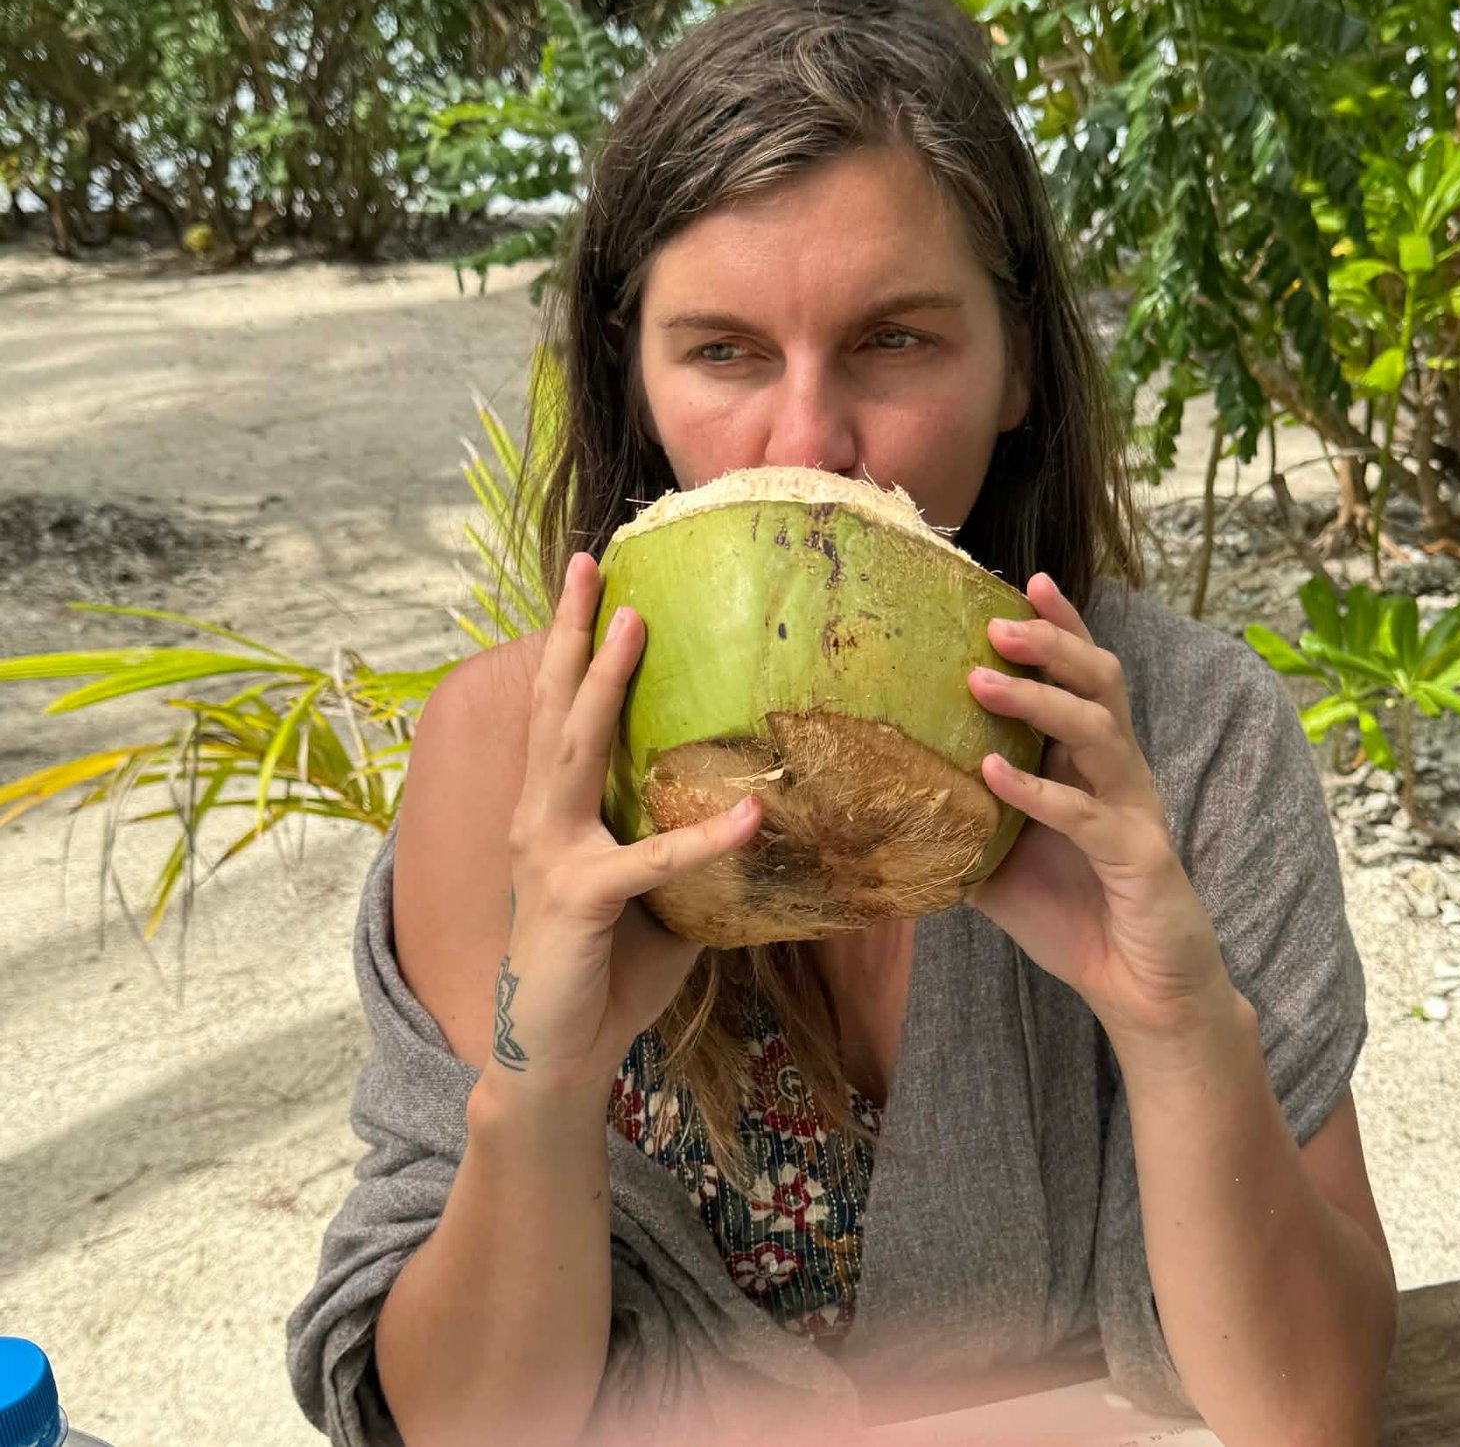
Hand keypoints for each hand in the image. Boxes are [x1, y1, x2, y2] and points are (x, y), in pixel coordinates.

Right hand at [486, 552, 763, 1106]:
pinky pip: (652, 861)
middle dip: (574, 631)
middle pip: (556, 705)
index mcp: (555, 811)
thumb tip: (757, 810)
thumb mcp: (655, 896)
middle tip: (590, 563)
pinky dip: (705, 839)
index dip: (574, 648)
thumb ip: (689, 849)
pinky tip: (753, 815)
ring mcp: (554, 854)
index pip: (562, 712)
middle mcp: (542, 818)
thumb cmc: (606, 972)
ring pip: (577, 749)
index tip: (592, 583)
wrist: (559, 1055)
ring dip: (606, 683)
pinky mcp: (580, 898)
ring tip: (636, 624)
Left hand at [964, 573, 1235, 1048]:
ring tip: (982, 680)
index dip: (1062, 626)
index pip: (1083, 677)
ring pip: (1099, 730)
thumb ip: (962, 823)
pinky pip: (1086, 813)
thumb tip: (885, 801)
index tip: (1023, 584)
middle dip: (1052, 642)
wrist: (1140, 993)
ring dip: (1039, 701)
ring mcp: (1133, 810)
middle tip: (996, 623)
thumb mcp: (1002, 863)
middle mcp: (1119, 773)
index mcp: (1093, 763)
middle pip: (1100, 682)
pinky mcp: (1139, 857)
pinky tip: (992, 774)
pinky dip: (1038, 789)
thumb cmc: (1076, 917)